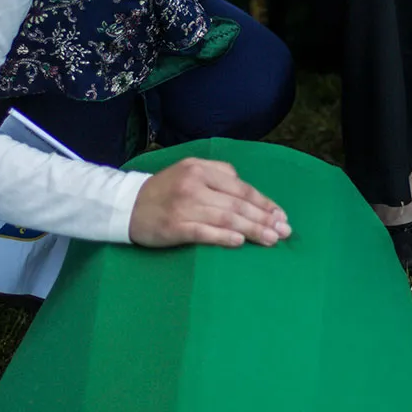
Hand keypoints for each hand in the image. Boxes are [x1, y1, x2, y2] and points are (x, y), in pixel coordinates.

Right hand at [129, 157, 291, 247]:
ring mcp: (184, 206)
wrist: (127, 205)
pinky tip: (240, 242)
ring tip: (271, 239)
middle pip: (237, 203)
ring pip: (226, 217)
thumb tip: (245, 188)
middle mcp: (194, 185)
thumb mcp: (189, 170)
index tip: (281, 216)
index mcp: (200, 169)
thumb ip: (218, 173)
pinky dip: (224, 236)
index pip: (240, 187)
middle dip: (264, 218)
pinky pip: (204, 232)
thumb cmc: (165, 190)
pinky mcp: (174, 226)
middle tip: (284, 231)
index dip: (263, 202)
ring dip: (252, 229)